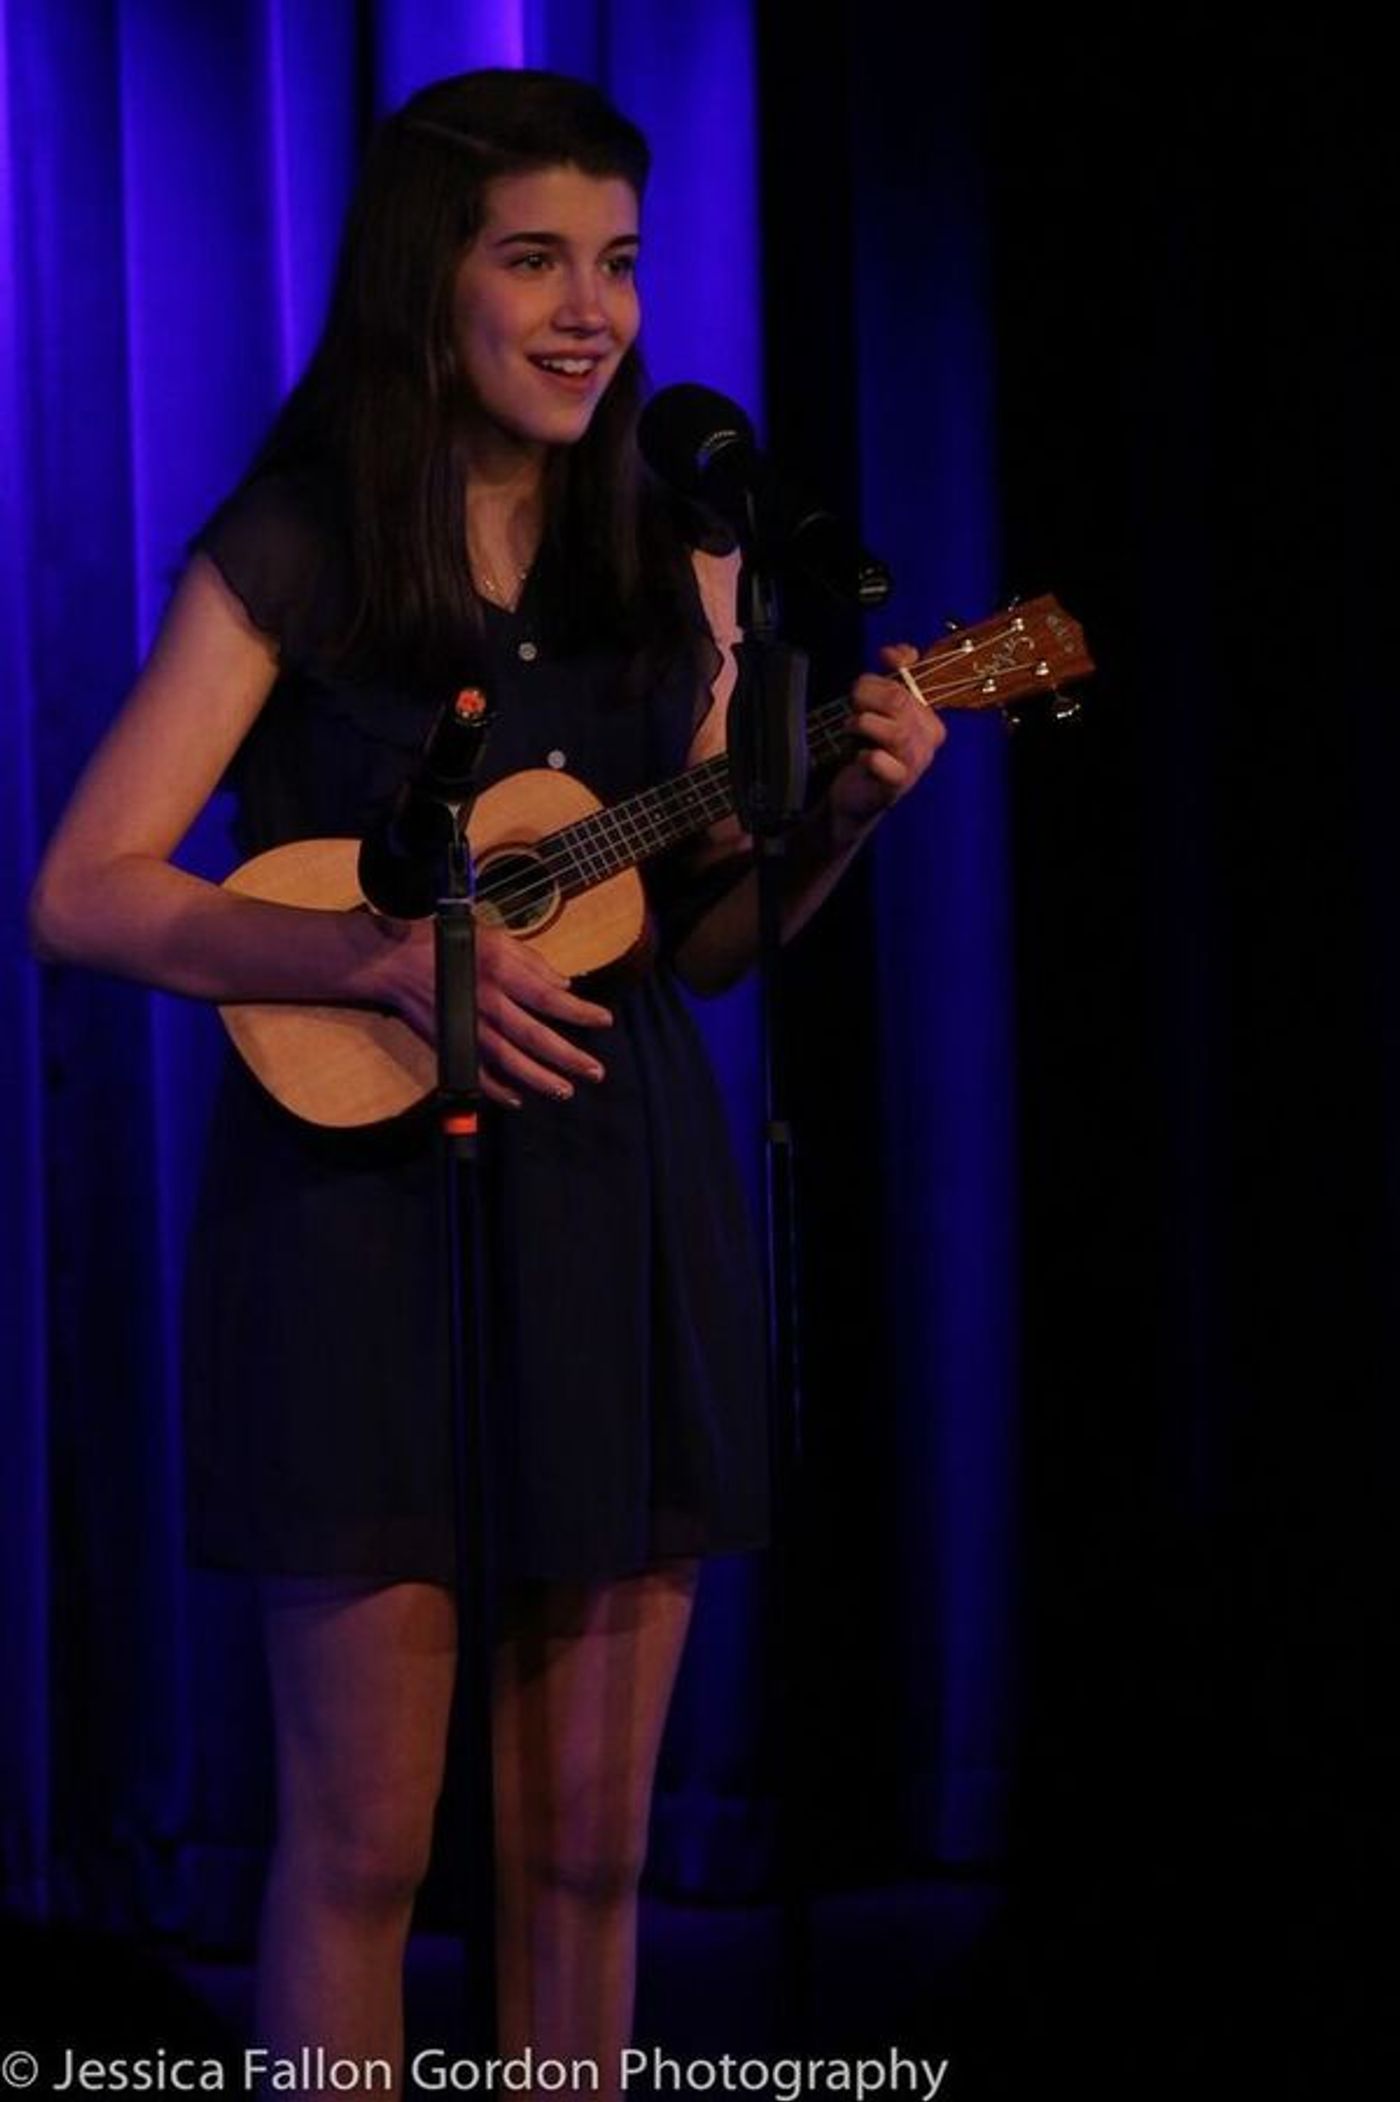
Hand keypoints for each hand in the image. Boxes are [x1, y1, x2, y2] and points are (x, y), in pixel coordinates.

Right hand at [366, 917, 612, 1108]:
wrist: (396, 962)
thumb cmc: (448, 942)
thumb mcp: (495, 937)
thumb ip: (532, 961)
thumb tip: (564, 985)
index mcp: (500, 971)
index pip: (548, 997)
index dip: (579, 1011)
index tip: (604, 1021)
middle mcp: (486, 1003)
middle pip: (533, 1036)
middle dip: (566, 1056)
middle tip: (595, 1072)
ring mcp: (466, 1027)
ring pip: (507, 1060)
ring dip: (538, 1078)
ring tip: (564, 1091)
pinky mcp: (449, 1043)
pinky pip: (474, 1073)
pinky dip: (495, 1089)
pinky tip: (517, 1099)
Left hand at [827, 641, 945, 847]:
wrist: (855, 796)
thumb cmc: (868, 750)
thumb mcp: (878, 711)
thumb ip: (890, 679)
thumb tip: (894, 652)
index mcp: (928, 718)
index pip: (917, 680)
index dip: (899, 664)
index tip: (883, 659)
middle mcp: (928, 738)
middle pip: (899, 700)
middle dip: (867, 695)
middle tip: (853, 704)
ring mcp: (915, 761)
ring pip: (893, 728)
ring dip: (863, 723)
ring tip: (853, 729)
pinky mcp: (897, 782)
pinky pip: (879, 759)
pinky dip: (865, 755)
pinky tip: (861, 758)